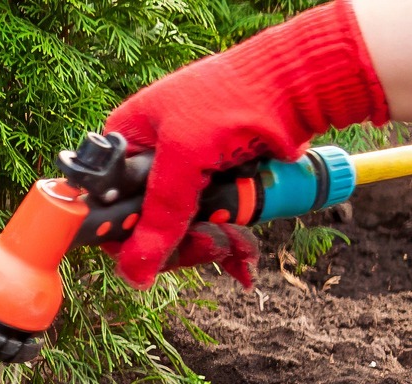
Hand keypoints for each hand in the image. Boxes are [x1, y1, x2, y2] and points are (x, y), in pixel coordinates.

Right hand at [105, 1, 387, 288]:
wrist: (300, 82)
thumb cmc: (234, 99)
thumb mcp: (185, 159)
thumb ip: (159, 216)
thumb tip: (133, 273)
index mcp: (129, 144)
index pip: (111, 208)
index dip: (129, 238)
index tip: (156, 253)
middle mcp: (153, 161)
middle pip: (149, 227)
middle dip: (183, 245)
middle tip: (213, 246)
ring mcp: (188, 174)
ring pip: (184, 231)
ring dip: (213, 244)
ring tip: (239, 245)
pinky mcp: (219, 183)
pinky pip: (213, 226)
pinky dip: (229, 242)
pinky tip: (245, 257)